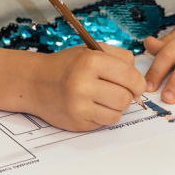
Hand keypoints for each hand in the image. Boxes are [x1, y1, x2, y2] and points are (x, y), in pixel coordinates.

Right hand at [29, 44, 145, 130]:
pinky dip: (103, 115)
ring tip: (103, 98)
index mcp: (90, 62)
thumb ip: (119, 58)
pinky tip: (92, 106)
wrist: (35, 82)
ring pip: (117, 113)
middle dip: (127, 95)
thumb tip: (139, 80)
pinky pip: (104, 123)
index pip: (130, 77)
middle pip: (125, 98)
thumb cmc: (66, 65)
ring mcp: (79, 106)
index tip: (136, 84)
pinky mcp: (77, 122)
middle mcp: (83, 85)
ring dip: (115, 107)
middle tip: (119, 90)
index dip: (138, 83)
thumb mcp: (91, 51)